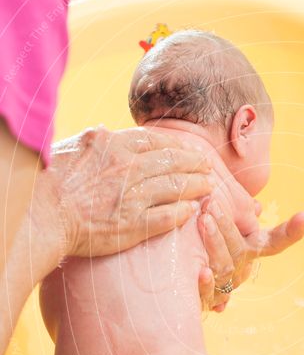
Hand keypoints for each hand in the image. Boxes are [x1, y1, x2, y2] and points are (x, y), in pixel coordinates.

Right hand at [32, 126, 212, 260]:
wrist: (42, 216)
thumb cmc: (50, 182)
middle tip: (208, 166)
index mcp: (113, 145)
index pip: (155, 141)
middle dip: (194, 164)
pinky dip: (182, 212)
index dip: (176, 145)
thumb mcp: (72, 148)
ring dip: (196, 186)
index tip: (188, 149)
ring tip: (209, 187)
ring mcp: (132, 196)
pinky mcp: (133, 224)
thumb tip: (103, 130)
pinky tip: (192, 211)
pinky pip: (167, 216)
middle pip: (172, 162)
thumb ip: (94, 140)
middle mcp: (127, 168)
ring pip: (175, 187)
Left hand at [198, 201, 303, 310]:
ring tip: (203, 222)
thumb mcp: (217, 215)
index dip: (291, 230)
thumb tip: (256, 206)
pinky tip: (202, 272)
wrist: (174, 270)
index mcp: (250, 248)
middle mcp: (241, 267)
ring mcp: (224, 284)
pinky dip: (206, 284)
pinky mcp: (205, 299)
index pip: (276, 241)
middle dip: (226, 225)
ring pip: (225, 267)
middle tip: (212, 203)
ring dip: (214, 243)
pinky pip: (208, 294)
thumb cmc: (197, 234)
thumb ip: (235, 208)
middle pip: (241, 249)